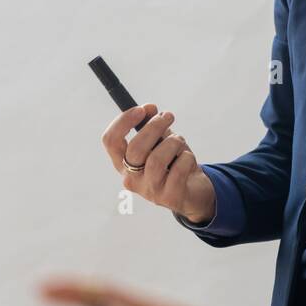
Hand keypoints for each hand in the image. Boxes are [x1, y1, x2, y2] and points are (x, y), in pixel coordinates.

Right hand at [100, 104, 215, 222]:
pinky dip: (187, 157)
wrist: (194, 192)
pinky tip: (188, 159)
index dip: (123, 121)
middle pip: (135, 149)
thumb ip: (152, 125)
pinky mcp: (169, 197)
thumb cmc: (173, 163)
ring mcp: (149, 191)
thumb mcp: (161, 141)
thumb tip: (149, 108)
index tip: (142, 109)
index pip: (111, 141)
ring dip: (173, 142)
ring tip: (180, 141)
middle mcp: (131, 179)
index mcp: (123, 164)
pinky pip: (179, 170)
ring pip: (157, 159)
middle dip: (154, 126)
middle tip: (168, 116)